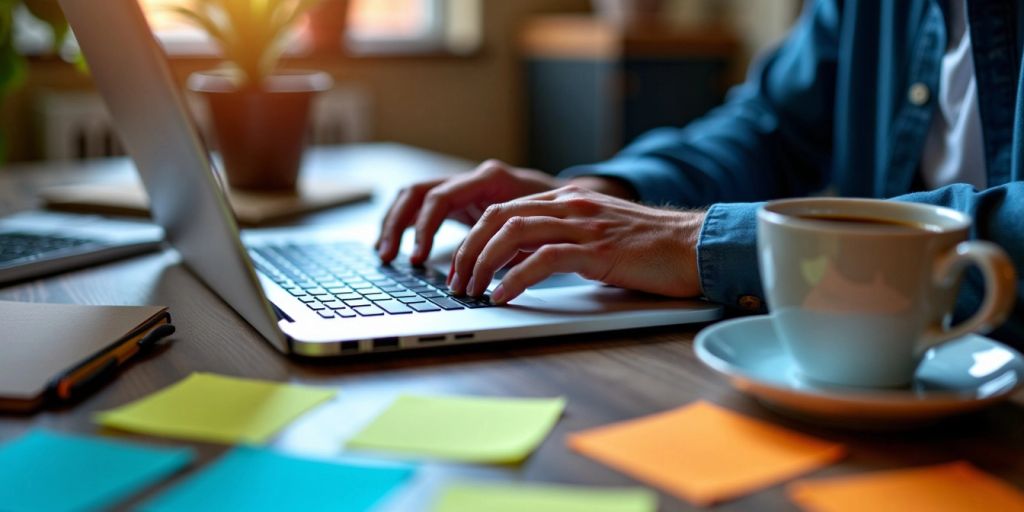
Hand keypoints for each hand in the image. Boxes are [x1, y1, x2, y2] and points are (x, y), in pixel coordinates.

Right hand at [376, 159, 562, 264]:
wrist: (570, 200)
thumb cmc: (557, 215)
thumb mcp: (537, 229)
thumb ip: (510, 247)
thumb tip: (485, 275)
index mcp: (489, 178)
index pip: (441, 197)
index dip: (425, 228)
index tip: (417, 258)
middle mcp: (471, 179)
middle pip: (417, 192)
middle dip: (398, 224)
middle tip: (389, 256)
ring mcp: (463, 188)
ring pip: (414, 197)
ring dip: (395, 224)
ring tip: (384, 254)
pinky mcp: (459, 201)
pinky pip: (423, 207)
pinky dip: (407, 225)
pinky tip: (396, 247)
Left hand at [449, 185, 705, 303]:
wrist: (699, 245)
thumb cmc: (654, 249)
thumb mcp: (599, 238)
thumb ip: (564, 243)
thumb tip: (524, 266)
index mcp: (570, 200)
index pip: (507, 208)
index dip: (476, 237)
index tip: (463, 265)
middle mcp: (572, 205)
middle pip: (500, 216)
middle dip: (469, 248)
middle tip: (456, 280)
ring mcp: (584, 224)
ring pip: (513, 232)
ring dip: (483, 262)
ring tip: (471, 290)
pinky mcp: (598, 250)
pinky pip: (543, 259)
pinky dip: (515, 278)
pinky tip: (502, 295)